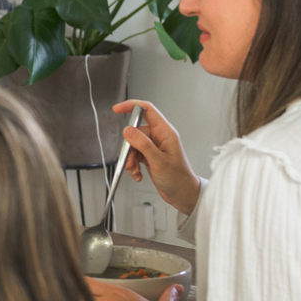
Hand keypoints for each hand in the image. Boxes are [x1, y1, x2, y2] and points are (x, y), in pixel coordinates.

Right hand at [111, 99, 200, 216]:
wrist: (183, 195)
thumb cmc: (179, 179)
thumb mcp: (159, 162)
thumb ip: (143, 144)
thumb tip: (128, 130)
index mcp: (165, 133)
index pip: (147, 111)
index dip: (132, 106)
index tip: (117, 109)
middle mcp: (160, 137)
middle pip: (135, 132)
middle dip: (129, 148)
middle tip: (131, 162)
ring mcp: (154, 147)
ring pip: (133, 145)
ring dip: (130, 159)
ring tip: (135, 171)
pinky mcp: (150, 156)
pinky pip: (135, 155)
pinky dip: (133, 165)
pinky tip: (138, 174)